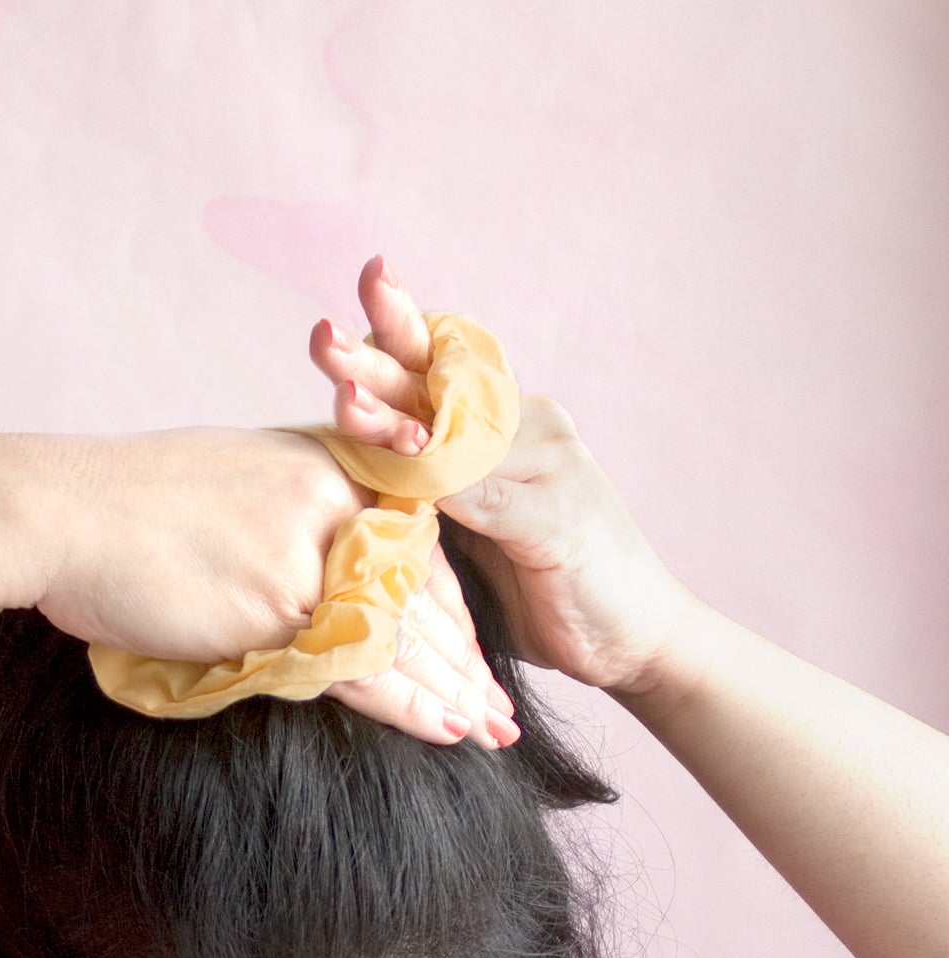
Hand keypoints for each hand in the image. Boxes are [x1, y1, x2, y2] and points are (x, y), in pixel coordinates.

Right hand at [36, 417, 510, 749]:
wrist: (57, 512)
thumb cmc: (123, 509)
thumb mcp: (227, 491)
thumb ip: (286, 528)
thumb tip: (314, 581)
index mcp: (322, 466)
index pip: (414, 544)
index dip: (451, 607)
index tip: (479, 654)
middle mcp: (330, 499)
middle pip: (423, 589)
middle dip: (470, 658)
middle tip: (508, 709)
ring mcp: (307, 549)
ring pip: (405, 630)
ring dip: (457, 689)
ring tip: (494, 731)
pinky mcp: (277, 600)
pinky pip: (363, 662)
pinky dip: (410, 702)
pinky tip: (449, 727)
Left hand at [309, 255, 706, 698]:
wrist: (634, 639)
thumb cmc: (544, 585)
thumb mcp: (472, 530)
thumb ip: (428, 489)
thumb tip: (352, 464)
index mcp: (501, 423)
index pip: (435, 368)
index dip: (391, 335)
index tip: (336, 318)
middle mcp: (527, 427)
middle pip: (440, 381)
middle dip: (376, 356)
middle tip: (323, 335)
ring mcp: (548, 463)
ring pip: (454, 431)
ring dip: (394, 415)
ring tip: (343, 399)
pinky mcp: (555, 513)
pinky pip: (486, 489)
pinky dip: (443, 477)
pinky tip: (404, 462)